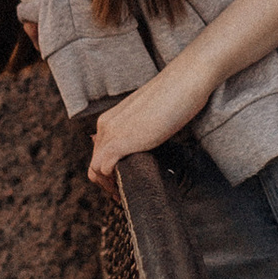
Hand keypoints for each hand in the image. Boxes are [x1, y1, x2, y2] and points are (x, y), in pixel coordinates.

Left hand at [87, 65, 206, 183]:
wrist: (183, 83)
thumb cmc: (174, 97)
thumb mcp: (150, 117)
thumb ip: (141, 131)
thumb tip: (145, 147)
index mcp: (111, 119)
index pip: (99, 152)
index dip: (108, 171)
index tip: (122, 182)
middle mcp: (105, 126)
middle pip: (94, 163)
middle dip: (106, 182)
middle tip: (122, 193)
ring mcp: (110, 133)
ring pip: (95, 170)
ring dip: (108, 186)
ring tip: (124, 195)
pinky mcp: (120, 141)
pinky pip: (103, 170)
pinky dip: (113, 183)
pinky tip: (127, 187)